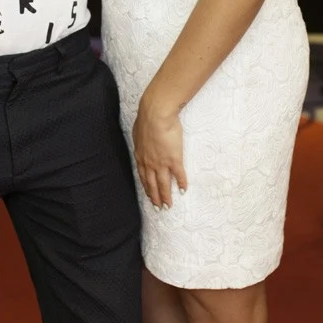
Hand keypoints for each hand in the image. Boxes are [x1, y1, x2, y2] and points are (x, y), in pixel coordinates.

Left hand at [133, 90, 187, 208]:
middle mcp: (149, 163)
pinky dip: (182, 184)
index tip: (149, 195)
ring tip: (168, 206)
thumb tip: (141, 138)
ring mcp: (161, 162)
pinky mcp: (174, 159)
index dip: (146, 187)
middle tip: (158, 207)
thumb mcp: (138, 131)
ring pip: (163, 184)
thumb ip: (141, 139)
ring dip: (166, 196)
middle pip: (152, 184)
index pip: (142, 176)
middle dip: (155, 197)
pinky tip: (184, 190)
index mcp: (141, 156)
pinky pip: (178, 175)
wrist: (155, 115)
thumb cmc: (147, 119)